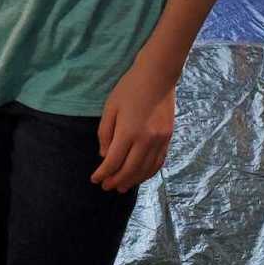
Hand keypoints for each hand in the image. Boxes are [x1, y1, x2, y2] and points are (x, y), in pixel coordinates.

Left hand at [91, 60, 175, 192]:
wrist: (157, 77)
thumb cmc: (129, 89)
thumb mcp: (110, 108)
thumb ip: (105, 133)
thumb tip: (105, 156)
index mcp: (128, 132)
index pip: (113, 161)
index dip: (103, 173)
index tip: (95, 179)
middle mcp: (146, 140)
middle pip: (130, 170)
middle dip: (116, 181)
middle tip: (106, 187)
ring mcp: (160, 141)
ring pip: (145, 169)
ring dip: (132, 181)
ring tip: (121, 187)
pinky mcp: (168, 139)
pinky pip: (158, 163)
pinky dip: (148, 173)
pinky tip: (139, 176)